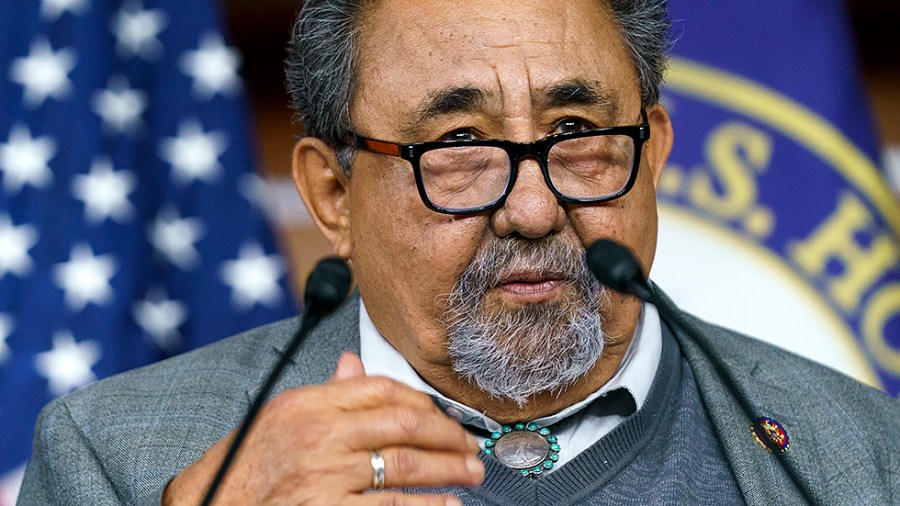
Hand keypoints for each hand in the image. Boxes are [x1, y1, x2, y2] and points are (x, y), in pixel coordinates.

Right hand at [163, 352, 483, 504]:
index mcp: (308, 405)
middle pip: (403, 424)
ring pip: (405, 467)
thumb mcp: (279, 419)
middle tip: (471, 446)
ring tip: (471, 473)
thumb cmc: (244, 469)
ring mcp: (325, 478)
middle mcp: (318, 437)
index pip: (381, 388)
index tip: (443, 414)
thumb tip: (354, 364)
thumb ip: (325, 393)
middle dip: (448, 435)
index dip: (423, 400)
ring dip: (448, 471)